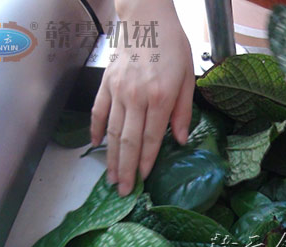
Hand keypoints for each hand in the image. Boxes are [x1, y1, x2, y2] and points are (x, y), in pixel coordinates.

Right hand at [90, 0, 194, 195]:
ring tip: (111, 178)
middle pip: (129, 141)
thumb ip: (184, 111)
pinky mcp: (106, 83)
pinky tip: (97, 146)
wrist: (146, 17)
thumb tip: (179, 140)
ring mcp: (118, 90)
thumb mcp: (188, 76)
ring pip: (113, 131)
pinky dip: (97, 130)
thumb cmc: (172, 45)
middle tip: (124, 191)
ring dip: (111, 157)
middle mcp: (137, 96)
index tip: (143, 180)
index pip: (151, 138)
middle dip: (127, 169)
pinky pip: (99, 112)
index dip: (146, 162)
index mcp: (160, 97)